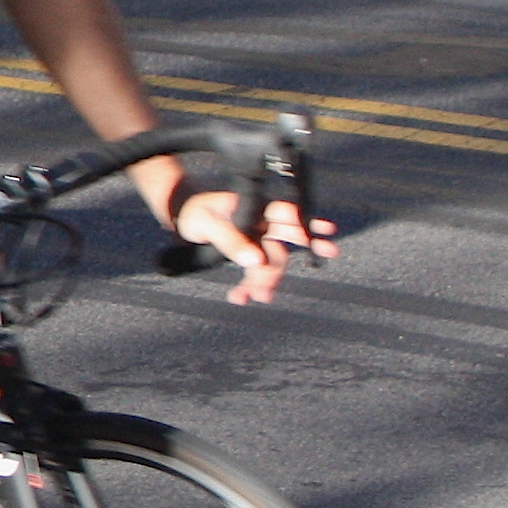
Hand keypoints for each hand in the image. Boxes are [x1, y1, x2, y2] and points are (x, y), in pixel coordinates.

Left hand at [172, 187, 338, 303]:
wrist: (182, 218)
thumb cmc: (195, 212)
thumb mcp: (207, 223)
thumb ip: (230, 240)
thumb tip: (254, 261)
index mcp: (256, 209)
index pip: (286, 215)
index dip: (308, 224)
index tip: (325, 234)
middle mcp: (261, 224)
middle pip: (286, 243)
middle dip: (295, 259)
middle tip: (287, 279)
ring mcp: (257, 240)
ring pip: (272, 263)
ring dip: (266, 282)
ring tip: (257, 298)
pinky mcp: (248, 254)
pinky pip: (257, 272)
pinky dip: (251, 286)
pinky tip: (242, 297)